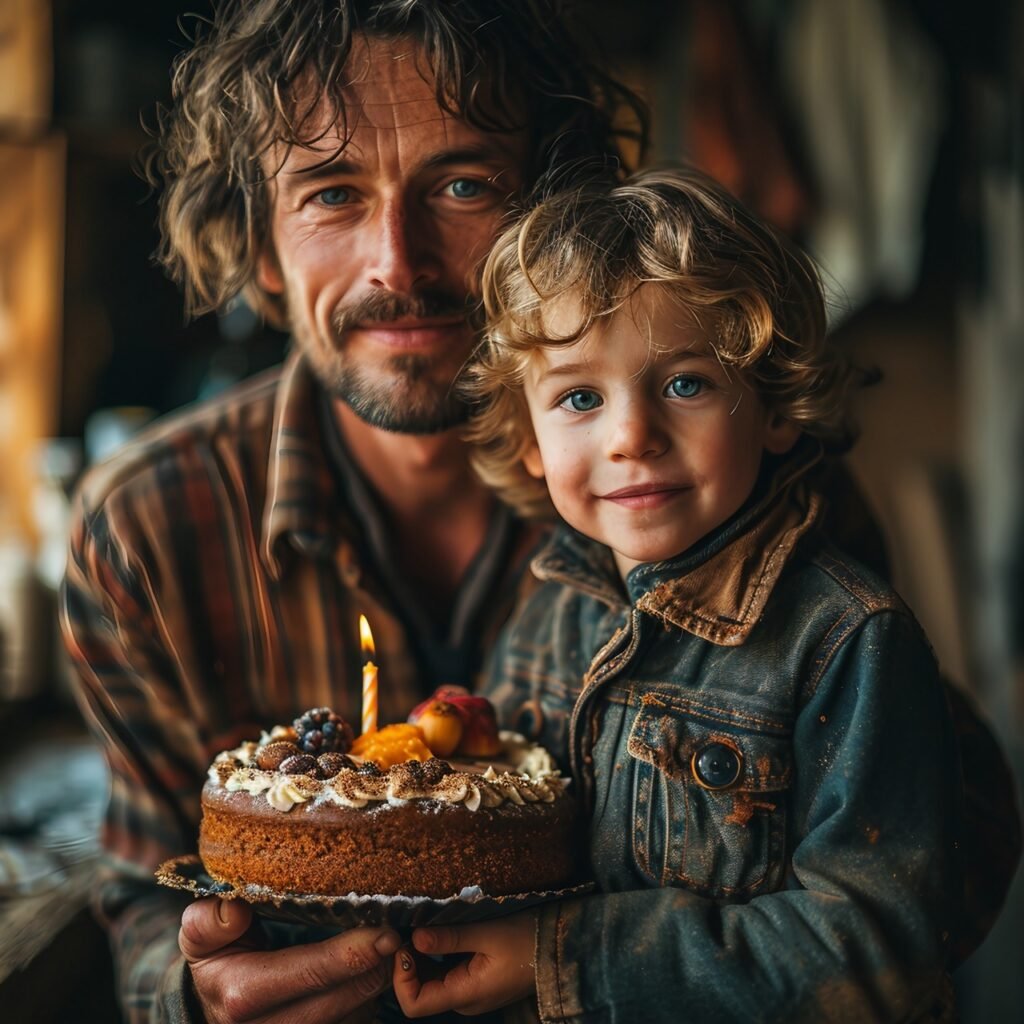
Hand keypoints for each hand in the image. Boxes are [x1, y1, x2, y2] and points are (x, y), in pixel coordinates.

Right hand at [179, 897, 400, 1022]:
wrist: (214, 1008)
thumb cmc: (217, 959)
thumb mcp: (200, 936)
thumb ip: (209, 921)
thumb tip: (234, 910)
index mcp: (246, 994)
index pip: (313, 972)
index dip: (356, 952)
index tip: (387, 932)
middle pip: (349, 996)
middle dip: (380, 963)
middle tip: (399, 929)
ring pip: (361, 1012)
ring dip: (380, 980)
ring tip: (391, 948)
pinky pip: (359, 1021)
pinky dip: (372, 997)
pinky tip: (373, 970)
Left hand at [391, 911, 536, 1017]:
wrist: (559, 948)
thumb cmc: (528, 939)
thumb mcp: (489, 933)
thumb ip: (451, 938)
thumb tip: (414, 938)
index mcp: (465, 994)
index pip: (414, 1005)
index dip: (402, 978)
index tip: (405, 945)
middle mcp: (463, 999)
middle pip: (419, 991)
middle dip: (408, 963)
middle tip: (409, 928)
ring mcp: (469, 991)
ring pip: (431, 980)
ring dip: (421, 957)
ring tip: (422, 926)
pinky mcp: (475, 979)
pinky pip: (445, 972)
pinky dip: (435, 954)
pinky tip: (439, 931)